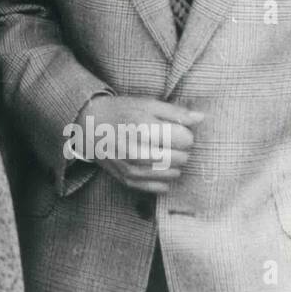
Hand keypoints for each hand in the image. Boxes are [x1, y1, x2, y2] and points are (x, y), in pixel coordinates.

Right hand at [82, 95, 202, 193]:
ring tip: (160, 150)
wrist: (89, 125)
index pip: (186, 139)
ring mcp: (132, 169)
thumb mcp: (147, 104)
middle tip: (167, 140)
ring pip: (174, 174)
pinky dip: (163, 177)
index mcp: (143, 129)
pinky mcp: (128, 181)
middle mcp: (137, 151)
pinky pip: (161, 188)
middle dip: (180, 149)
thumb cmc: (121, 111)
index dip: (184, 132)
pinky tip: (155, 164)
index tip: (174, 128)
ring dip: (173, 163)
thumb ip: (175, 112)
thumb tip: (201, 118)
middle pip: (183, 158)